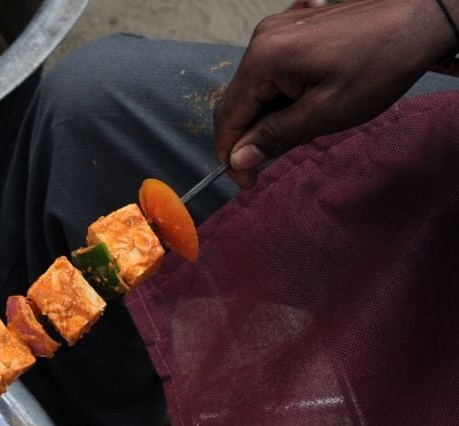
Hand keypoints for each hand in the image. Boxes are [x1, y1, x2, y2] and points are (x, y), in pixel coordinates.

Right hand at [215, 0, 457, 187]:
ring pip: (258, 85)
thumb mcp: (325, 113)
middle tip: (274, 161)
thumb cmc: (379, 65)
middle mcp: (262, 39)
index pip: (228, 116)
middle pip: (240, 99)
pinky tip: (309, 99)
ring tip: (304, 125)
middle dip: (251, 134)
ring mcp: (279, 28)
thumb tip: (238, 158)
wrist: (422, 19)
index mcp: (263, 59)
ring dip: (270, 113)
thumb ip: (275, 137)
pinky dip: (283, 92)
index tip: (247, 181)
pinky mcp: (295, 25)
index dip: (232, 154)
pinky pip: (274, 67)